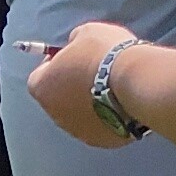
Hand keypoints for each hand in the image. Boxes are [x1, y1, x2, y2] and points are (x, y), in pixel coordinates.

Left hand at [26, 20, 139, 144]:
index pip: (39, 77)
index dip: (53, 66)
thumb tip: (76, 46)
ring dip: (89, 103)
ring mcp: (78, 131)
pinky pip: (101, 126)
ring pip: (80, 116)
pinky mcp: (102, 141)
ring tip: (112, 87)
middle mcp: (55, 115)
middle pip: (58, 99)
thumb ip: (74, 43)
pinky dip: (107, 116)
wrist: (136, 82)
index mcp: (43, 88)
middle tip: (92, 72)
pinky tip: (123, 103)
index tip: (69, 57)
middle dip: (71, 86)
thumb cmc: (106, 54)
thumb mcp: (86, 34)